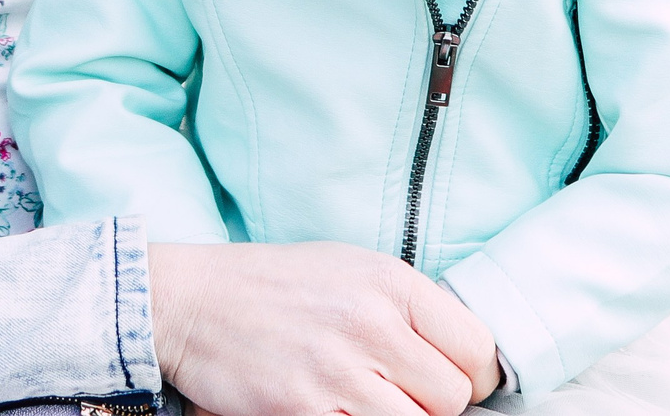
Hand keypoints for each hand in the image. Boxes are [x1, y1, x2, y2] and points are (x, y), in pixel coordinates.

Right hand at [149, 241, 502, 415]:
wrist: (192, 300)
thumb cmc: (274, 285)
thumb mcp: (350, 268)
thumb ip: (405, 306)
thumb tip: (458, 355)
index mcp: (390, 282)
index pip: (477, 348)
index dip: (474, 376)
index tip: (456, 382)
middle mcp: (370, 324)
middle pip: (451, 397)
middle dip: (434, 406)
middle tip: (400, 395)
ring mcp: (337, 371)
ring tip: (367, 403)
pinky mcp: (303, 410)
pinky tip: (336, 410)